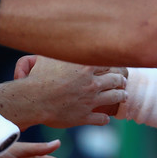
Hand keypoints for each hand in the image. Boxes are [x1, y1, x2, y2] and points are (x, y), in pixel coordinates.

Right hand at [11, 55, 126, 127]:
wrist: (32, 100)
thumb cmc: (39, 76)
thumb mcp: (50, 56)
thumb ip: (60, 49)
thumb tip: (62, 38)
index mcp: (86, 67)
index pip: (108, 63)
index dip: (113, 64)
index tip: (115, 65)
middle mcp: (91, 83)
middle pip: (115, 80)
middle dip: (121, 81)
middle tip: (123, 81)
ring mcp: (90, 101)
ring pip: (114, 98)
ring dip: (121, 96)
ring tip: (123, 96)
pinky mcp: (84, 117)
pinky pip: (102, 118)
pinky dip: (105, 118)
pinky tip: (105, 117)